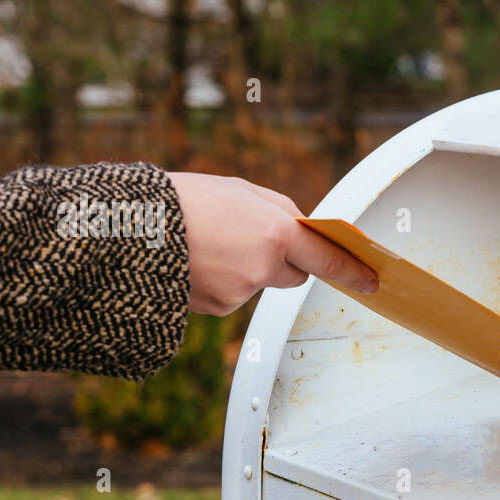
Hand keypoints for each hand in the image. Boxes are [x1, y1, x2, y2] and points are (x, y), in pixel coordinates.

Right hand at [168, 172, 377, 315]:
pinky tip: (195, 260)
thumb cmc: (183, 200)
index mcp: (275, 233)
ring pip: (259, 283)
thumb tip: (304, 229)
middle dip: (285, 261)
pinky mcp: (218, 309)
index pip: (326, 258)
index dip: (351, 270)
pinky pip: (232, 294)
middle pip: (295, 275)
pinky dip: (221, 280)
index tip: (371, 280)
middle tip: (254, 239)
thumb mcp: (240, 191)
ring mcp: (241, 293)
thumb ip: (279, 211)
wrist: (127, 228)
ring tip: (208, 242)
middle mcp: (263, 269)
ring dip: (245, 268)